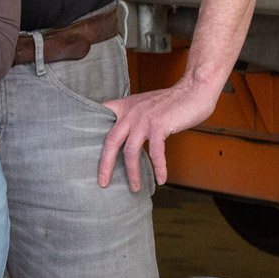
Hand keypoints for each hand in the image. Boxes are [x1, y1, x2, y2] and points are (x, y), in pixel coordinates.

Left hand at [99, 78, 221, 191]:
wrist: (194, 90)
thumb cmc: (172, 101)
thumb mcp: (145, 104)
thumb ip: (134, 116)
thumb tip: (127, 134)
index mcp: (124, 107)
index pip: (101, 119)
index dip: (91, 132)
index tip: (84, 150)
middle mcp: (130, 113)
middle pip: (110, 142)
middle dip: (105, 165)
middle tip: (103, 182)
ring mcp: (143, 120)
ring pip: (130, 152)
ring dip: (133, 173)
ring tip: (135, 187)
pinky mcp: (159, 126)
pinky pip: (155, 153)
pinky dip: (158, 168)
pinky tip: (160, 179)